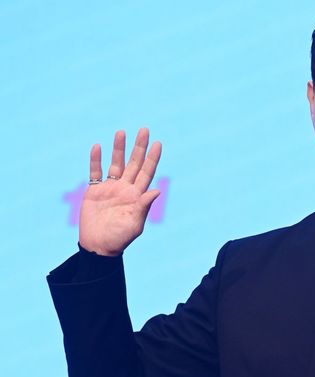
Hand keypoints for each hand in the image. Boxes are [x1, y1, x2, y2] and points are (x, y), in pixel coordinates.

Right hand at [79, 127, 161, 256]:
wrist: (98, 247)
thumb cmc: (119, 239)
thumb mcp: (134, 224)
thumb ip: (144, 206)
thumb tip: (156, 191)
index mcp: (137, 196)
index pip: (147, 172)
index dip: (152, 158)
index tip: (158, 143)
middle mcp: (125, 189)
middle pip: (133, 163)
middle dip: (138, 147)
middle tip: (144, 129)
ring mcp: (110, 189)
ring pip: (115, 164)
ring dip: (118, 148)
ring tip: (121, 132)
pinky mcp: (94, 191)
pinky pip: (95, 172)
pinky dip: (95, 160)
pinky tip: (98, 147)